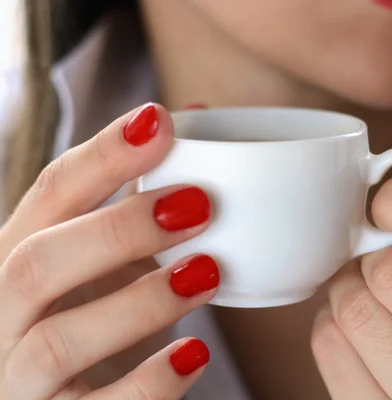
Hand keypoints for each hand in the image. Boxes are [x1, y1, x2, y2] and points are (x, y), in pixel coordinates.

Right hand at [0, 104, 218, 398]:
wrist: (68, 396)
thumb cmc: (94, 315)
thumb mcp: (107, 256)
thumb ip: (141, 194)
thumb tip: (201, 115)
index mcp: (18, 258)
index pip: (47, 195)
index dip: (102, 156)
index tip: (162, 121)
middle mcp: (3, 315)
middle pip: (37, 262)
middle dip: (119, 228)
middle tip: (199, 204)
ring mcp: (18, 377)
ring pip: (58, 341)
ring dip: (141, 301)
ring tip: (208, 271)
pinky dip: (149, 382)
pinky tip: (195, 354)